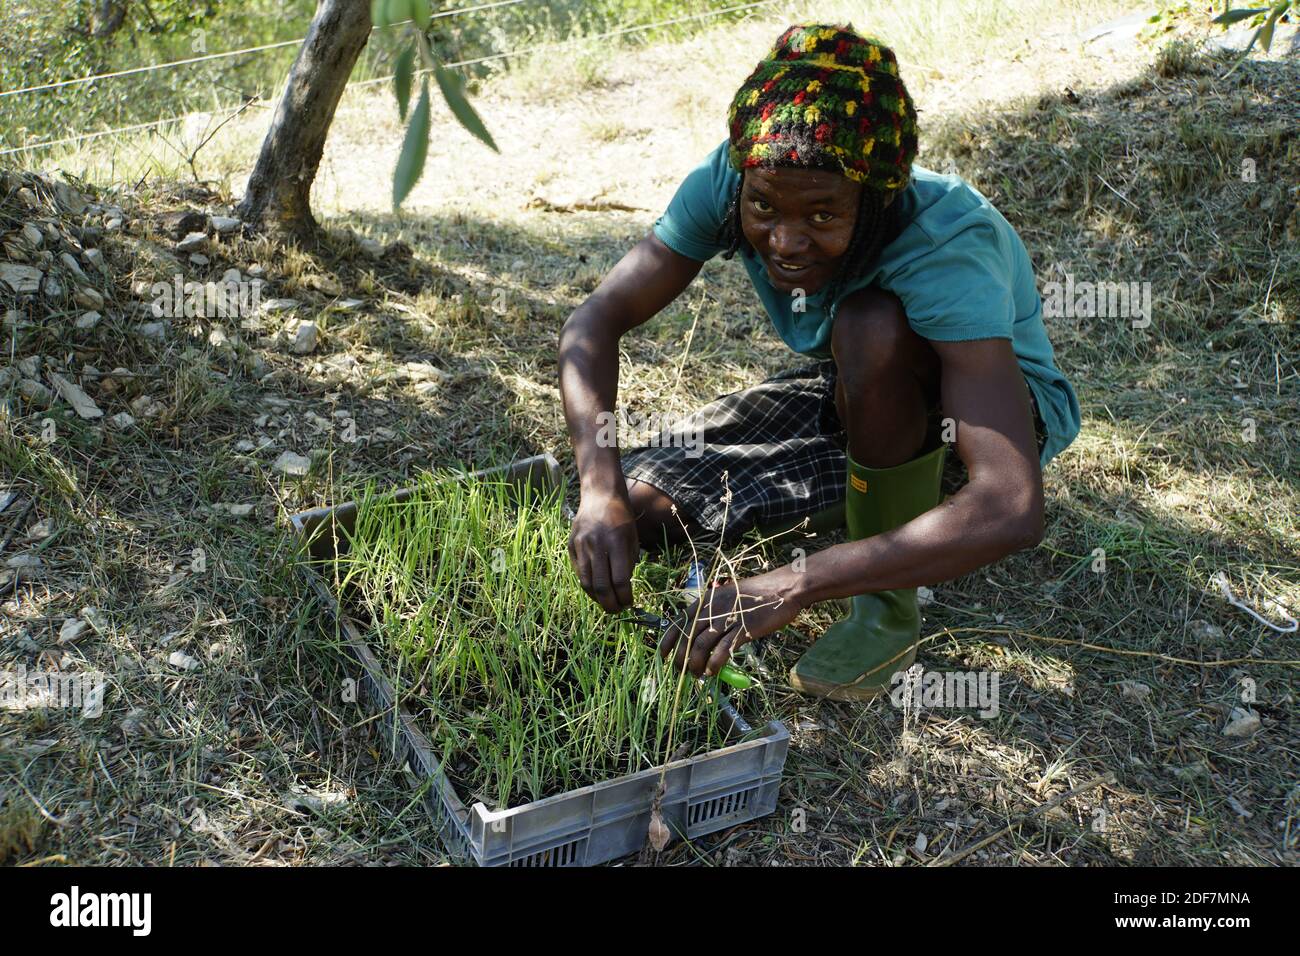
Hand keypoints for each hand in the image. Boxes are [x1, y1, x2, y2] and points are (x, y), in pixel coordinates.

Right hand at [568, 488, 639, 612]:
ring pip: (586, 583)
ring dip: (597, 599)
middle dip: (611, 604)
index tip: (629, 603)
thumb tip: (622, 590)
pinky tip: (597, 590)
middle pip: (601, 586)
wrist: (600, 496)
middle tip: (617, 610)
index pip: (620, 580)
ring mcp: (581, 545)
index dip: (625, 597)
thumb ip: (628, 564)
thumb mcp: (632, 538)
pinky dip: (588, 586)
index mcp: (616, 542)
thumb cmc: (622, 518)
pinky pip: (579, 572)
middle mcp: (597, 544)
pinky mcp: (571, 546)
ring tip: (607, 603)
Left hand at [660, 567, 803, 677]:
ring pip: (701, 645)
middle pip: (687, 636)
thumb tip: (703, 638)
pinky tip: (712, 672)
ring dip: (695, 664)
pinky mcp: (743, 629)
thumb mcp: (727, 599)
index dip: (668, 641)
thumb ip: (714, 615)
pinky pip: (723, 650)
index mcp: (706, 600)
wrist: (781, 589)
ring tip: (696, 675)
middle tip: (680, 672)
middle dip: (680, 658)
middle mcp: (712, 609)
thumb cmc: (756, 596)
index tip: (663, 656)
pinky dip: (714, 664)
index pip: (678, 622)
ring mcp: (727, 618)